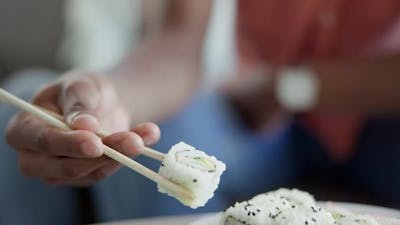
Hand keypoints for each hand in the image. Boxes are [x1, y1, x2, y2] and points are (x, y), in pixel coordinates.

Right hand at [5, 70, 159, 185]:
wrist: (101, 101)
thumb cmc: (82, 90)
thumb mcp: (80, 85)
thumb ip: (79, 102)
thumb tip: (84, 125)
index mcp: (24, 129)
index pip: (42, 142)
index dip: (68, 144)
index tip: (95, 142)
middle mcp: (36, 157)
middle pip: (66, 166)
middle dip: (104, 154)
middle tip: (133, 142)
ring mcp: (60, 171)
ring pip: (92, 171)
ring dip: (123, 154)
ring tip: (148, 133)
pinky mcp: (84, 176)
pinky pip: (107, 170)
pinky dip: (129, 155)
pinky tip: (147, 136)